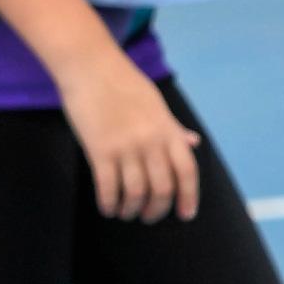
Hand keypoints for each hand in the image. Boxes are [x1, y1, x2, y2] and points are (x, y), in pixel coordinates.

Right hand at [59, 47, 201, 222]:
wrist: (91, 67)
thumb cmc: (124, 84)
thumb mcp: (156, 105)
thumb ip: (174, 129)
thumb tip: (193, 144)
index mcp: (167, 130)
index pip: (187, 172)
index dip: (189, 197)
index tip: (185, 214)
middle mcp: (151, 142)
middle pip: (162, 189)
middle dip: (156, 210)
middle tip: (148, 216)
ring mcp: (125, 147)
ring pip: (135, 193)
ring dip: (131, 210)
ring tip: (125, 213)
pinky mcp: (99, 150)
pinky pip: (108, 187)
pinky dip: (109, 203)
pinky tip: (107, 207)